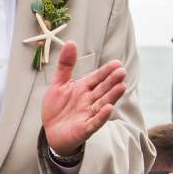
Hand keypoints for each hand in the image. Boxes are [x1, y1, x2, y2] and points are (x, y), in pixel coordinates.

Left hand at [40, 43, 127, 159]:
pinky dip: (101, 116)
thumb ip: (65, 65)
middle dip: (112, 81)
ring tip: (121, 86)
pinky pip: (94, 122)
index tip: (117, 63)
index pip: (97, 78)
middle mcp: (89, 100)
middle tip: (122, 71)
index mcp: (84, 88)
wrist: (51, 131)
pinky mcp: (84, 128)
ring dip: (112, 96)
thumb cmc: (58, 107)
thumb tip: (71, 42)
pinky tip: (108, 108)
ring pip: (102, 103)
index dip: (106, 71)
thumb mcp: (59, 83)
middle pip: (102, 89)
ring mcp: (88, 114)